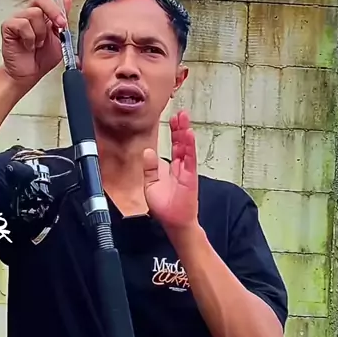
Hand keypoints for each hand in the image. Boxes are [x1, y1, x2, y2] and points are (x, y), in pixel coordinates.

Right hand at [1, 0, 72, 83]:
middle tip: (58, 28)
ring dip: (42, 33)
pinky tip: (27, 45)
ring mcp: (18, 18)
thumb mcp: (60, 38)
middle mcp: (30, 12)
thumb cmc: (41, 58)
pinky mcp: (9, 26)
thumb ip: (62, 17)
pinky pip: (24, 25)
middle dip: (54, 14)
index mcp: (43, 12)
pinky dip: (30, 38)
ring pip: (36, 15)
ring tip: (37, 44)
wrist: (28, 74)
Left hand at [143, 110, 198, 232]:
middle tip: (180, 113)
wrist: (173, 223)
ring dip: (185, 132)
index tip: (173, 119)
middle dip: (181, 127)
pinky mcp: (190, 176)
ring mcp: (187, 170)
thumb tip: (147, 151)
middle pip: (181, 143)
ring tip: (184, 118)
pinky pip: (190, 158)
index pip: (175, 145)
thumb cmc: (165, 208)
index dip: (174, 132)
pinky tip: (188, 134)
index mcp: (173, 168)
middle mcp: (181, 166)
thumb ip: (150, 168)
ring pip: (186, 147)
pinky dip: (189, 146)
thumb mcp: (151, 185)